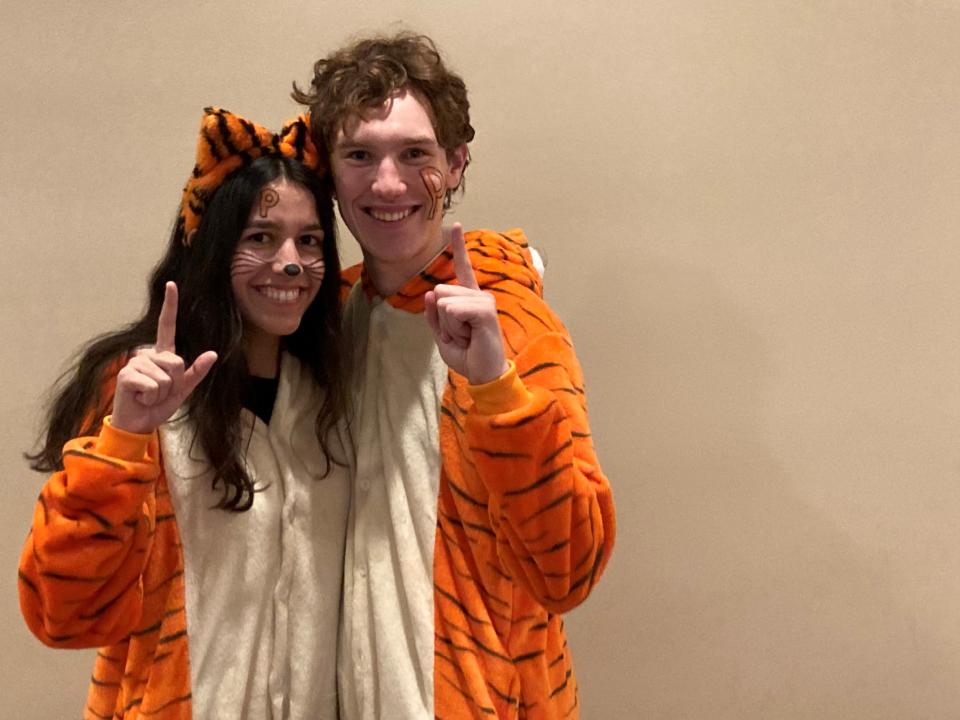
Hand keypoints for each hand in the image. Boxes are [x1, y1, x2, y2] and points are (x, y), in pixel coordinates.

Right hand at [111, 282, 217, 433]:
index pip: (167, 326)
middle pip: (176, 362)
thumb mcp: (183, 390)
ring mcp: (135, 362)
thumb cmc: (159, 405)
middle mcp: (147, 354)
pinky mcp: (126, 375)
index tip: (172, 284)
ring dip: (162, 392)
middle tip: (159, 392)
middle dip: (174, 383)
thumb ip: (197, 372)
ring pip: (166, 377)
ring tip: (149, 395)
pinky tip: (140, 398)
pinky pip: (153, 385)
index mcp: (162, 354)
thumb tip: (212, 354)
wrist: (139, 423)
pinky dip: (151, 397)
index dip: (170, 305)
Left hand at [425, 224, 507, 384]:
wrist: (483, 374)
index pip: (462, 268)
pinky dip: (455, 327)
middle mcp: (478, 295)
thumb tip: (431, 293)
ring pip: (444, 303)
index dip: (459, 247)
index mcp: (468, 299)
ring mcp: (484, 301)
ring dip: (449, 326)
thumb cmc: (466, 355)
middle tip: (460, 334)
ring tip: (467, 337)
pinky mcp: (486, 311)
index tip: (458, 225)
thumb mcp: (442, 336)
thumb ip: (434, 316)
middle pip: (440, 292)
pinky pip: (454, 311)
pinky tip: (471, 336)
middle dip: (441, 319)